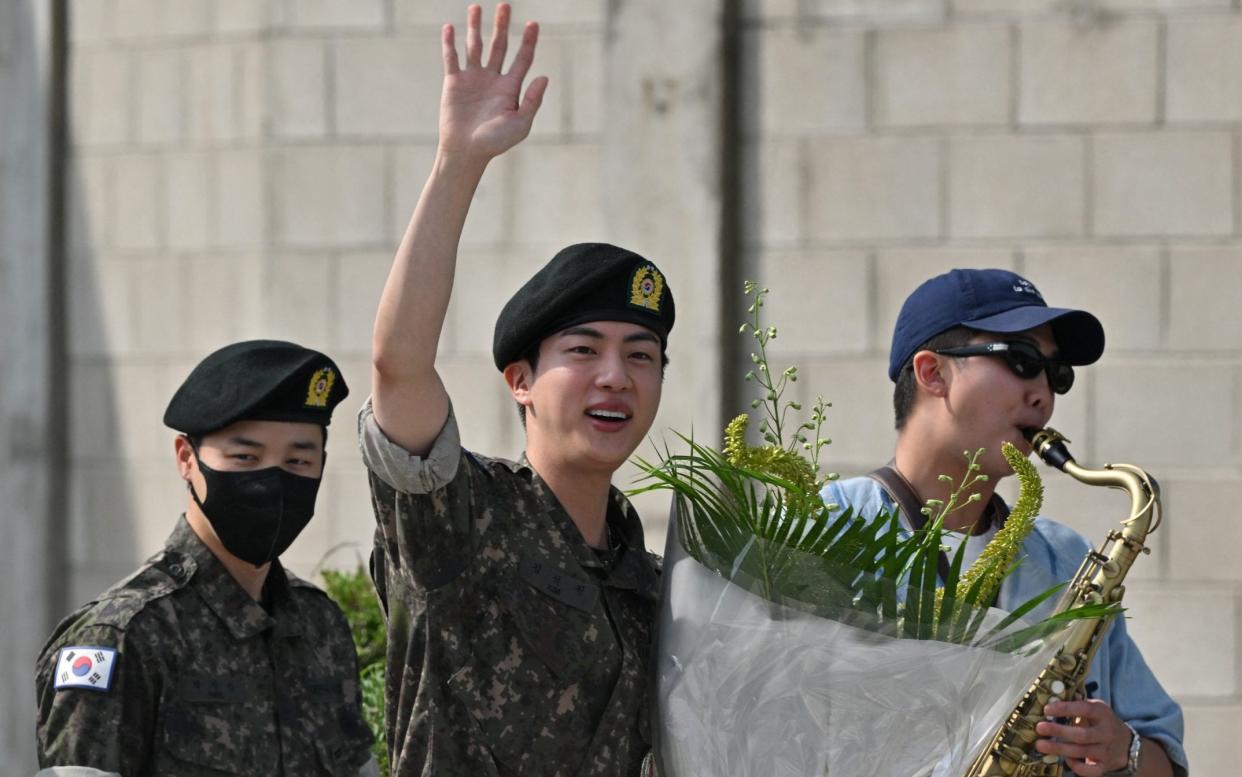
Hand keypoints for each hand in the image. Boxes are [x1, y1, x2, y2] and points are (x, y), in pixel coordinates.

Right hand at [438, 3, 547, 161]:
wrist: (467, 152)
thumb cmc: (495, 142)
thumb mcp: (520, 124)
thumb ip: (532, 101)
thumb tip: (544, 77)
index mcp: (510, 87)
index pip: (522, 58)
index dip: (528, 41)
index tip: (533, 24)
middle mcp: (493, 79)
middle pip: (499, 45)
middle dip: (502, 25)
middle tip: (505, 5)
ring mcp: (473, 79)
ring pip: (475, 46)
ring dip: (476, 27)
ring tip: (476, 7)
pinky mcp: (454, 82)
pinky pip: (451, 58)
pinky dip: (450, 43)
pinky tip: (450, 27)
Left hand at [1035, 699, 1131, 775]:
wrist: (1127, 744)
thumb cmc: (1103, 722)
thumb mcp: (1096, 709)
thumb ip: (1077, 706)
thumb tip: (1050, 702)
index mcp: (1103, 714)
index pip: (1085, 709)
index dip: (1065, 709)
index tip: (1047, 709)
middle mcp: (1106, 733)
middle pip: (1082, 734)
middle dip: (1059, 731)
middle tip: (1039, 728)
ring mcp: (1106, 751)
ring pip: (1081, 752)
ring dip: (1059, 748)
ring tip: (1040, 744)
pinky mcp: (1105, 766)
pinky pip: (1089, 770)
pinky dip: (1075, 766)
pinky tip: (1065, 759)